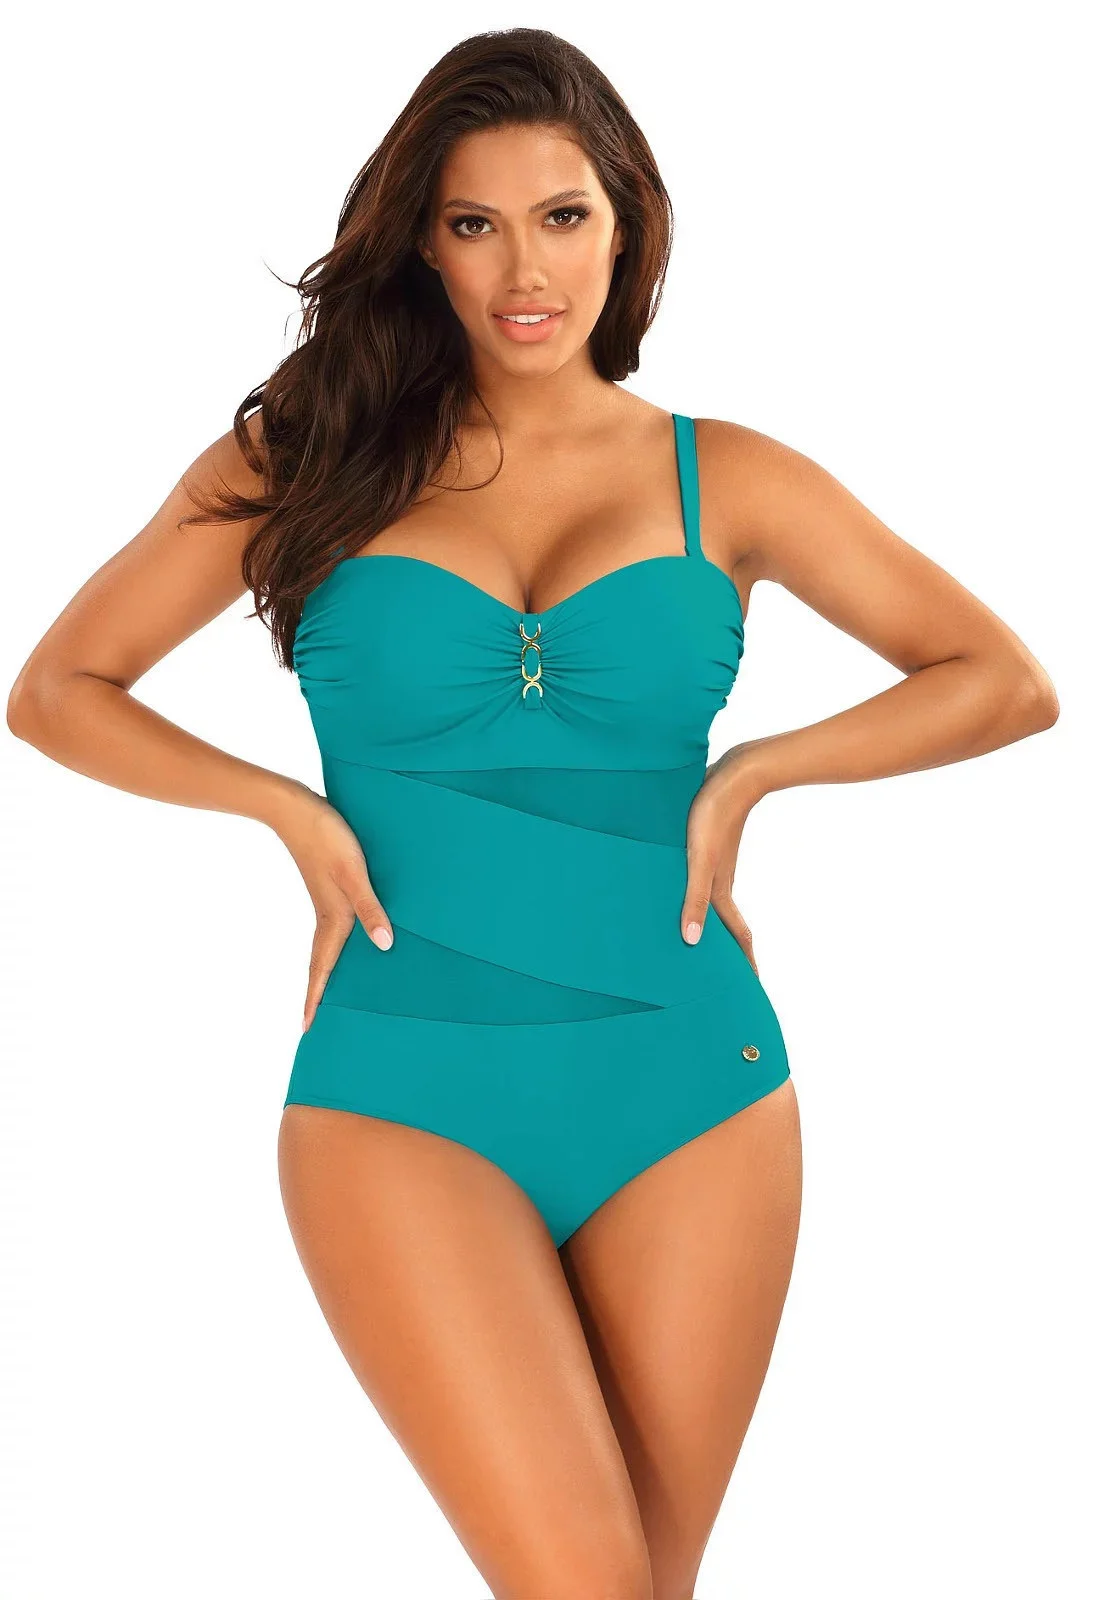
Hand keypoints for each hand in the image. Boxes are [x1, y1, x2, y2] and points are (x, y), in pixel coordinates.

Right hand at [273, 780, 393, 1030]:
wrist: (293, 807)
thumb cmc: (326, 836)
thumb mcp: (353, 872)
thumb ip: (370, 907)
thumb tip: (384, 946)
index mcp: (333, 918)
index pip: (322, 969)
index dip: (316, 998)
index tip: (307, 1029)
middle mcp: (328, 914)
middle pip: (321, 963)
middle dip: (318, 992)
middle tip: (312, 1021)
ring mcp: (326, 900)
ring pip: (326, 945)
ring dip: (325, 969)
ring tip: (327, 989)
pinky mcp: (328, 885)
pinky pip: (332, 926)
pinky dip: (335, 943)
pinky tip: (347, 937)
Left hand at [680, 746, 765, 974]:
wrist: (736, 774)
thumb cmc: (713, 816)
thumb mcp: (698, 860)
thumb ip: (694, 899)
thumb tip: (692, 941)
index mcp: (719, 890)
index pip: (736, 935)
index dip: (743, 962)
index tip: (752, 986)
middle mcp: (718, 880)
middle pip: (725, 923)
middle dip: (727, 950)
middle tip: (725, 974)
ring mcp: (714, 863)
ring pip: (711, 901)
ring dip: (710, 922)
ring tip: (699, 939)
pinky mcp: (707, 844)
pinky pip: (701, 879)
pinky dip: (697, 895)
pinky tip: (683, 890)